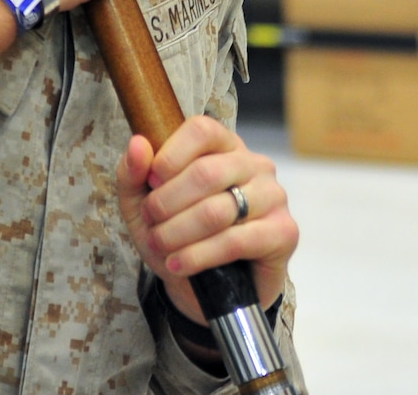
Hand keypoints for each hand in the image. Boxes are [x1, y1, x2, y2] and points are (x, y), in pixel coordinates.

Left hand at [117, 116, 295, 323]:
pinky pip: (236, 242)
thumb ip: (133, 172)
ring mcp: (273, 196)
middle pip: (206, 172)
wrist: (208, 287)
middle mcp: (254, 164)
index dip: (170, 155)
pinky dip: (199, 255)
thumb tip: (138, 143)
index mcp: (224, 146)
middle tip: (151, 221)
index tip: (151, 182)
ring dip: (178, 232)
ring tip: (161, 246)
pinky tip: (179, 264)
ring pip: (218, 210)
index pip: (201, 130)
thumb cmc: (178, 234)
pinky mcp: (284, 232)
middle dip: (167, 202)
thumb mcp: (142, 204)